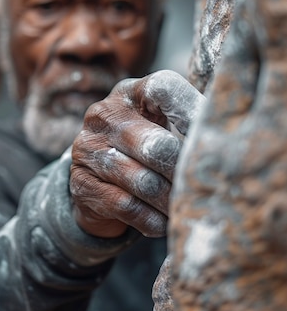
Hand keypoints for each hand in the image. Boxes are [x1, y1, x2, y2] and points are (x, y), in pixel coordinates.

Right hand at [70, 70, 204, 237]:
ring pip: (143, 182)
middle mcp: (104, 115)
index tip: (214, 137)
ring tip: (187, 209)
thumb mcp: (158, 124)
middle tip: (204, 187)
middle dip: (183, 172)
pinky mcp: (81, 184)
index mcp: (130, 93)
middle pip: (156, 144)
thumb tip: (230, 141)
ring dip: (171, 202)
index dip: (192, 110)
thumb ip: (187, 120)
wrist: (94, 181)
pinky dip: (153, 220)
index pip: (162, 87)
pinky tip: (165, 222)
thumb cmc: (142, 147)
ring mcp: (89, 150)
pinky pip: (127, 207)